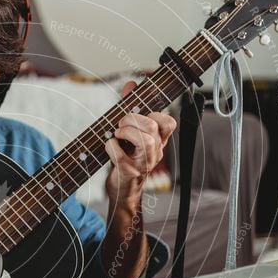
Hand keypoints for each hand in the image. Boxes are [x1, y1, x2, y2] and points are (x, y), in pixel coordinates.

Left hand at [105, 80, 176, 203]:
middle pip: (153, 126)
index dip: (153, 114)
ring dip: (126, 131)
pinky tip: (108, 147)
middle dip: (132, 119)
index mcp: (158, 142)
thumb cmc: (125, 160)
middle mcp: (155, 153)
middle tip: (120, 125)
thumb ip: (130, 108)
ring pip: (145, 140)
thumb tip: (131, 84)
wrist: (122, 192)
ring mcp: (143, 164)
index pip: (169, 122)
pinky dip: (110, 146)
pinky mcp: (129, 174)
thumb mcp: (129, 133)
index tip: (138, 116)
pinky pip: (121, 155)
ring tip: (116, 134)